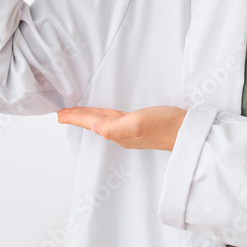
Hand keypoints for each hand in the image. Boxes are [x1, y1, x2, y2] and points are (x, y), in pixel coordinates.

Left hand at [56, 106, 186, 151]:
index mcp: (117, 132)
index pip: (91, 123)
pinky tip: (106, 115)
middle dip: (78, 118)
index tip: (59, 114)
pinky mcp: (141, 124)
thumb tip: (93, 128)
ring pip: (104, 120)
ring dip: (89, 117)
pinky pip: (115, 119)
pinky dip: (104, 116)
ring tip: (78, 113)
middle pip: (95, 122)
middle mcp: (122, 132)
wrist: (187, 132)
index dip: (75, 117)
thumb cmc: (165, 126)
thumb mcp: (137, 124)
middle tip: (63, 113)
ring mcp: (131, 129)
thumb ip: (114, 127)